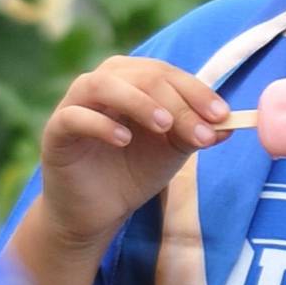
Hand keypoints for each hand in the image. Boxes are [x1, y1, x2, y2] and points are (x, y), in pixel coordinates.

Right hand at [36, 55, 231, 255]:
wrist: (98, 210)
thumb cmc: (134, 171)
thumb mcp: (173, 152)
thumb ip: (196, 133)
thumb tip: (229, 124)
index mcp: (133, 80)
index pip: (168, 73)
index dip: (197, 92)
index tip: (222, 116)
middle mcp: (103, 83)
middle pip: (142, 76)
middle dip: (177, 103)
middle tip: (200, 133)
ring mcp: (75, 103)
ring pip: (103, 85)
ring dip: (139, 102)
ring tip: (164, 126)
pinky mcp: (56, 130)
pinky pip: (74, 117)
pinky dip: (100, 124)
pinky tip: (124, 139)